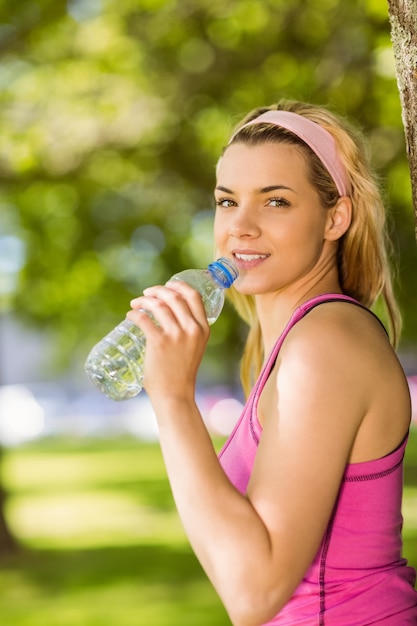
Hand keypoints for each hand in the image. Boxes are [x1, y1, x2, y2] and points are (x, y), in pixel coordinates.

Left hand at [127, 281, 209, 400]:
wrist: (175, 395)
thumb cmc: (181, 372)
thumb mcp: (194, 347)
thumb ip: (189, 330)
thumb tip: (170, 313)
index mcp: (203, 328)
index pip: (194, 296)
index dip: (179, 286)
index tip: (167, 285)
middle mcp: (192, 329)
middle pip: (173, 296)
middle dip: (156, 291)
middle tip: (146, 294)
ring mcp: (176, 335)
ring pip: (157, 304)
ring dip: (143, 300)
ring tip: (135, 304)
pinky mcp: (159, 342)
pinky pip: (143, 319)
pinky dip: (134, 314)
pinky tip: (130, 315)